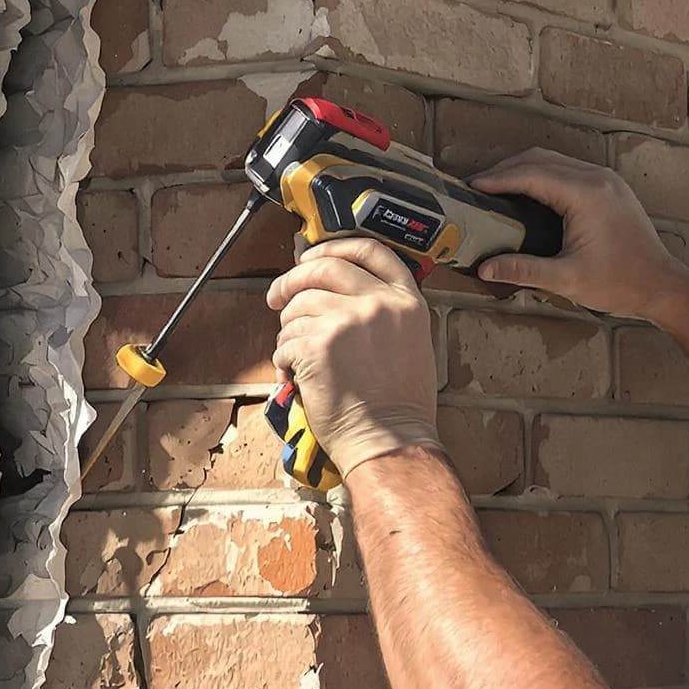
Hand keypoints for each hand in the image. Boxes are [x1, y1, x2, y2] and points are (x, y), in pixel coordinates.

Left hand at [265, 239, 442, 477]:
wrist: (390, 440)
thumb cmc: (399, 405)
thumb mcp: (411, 342)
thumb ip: (383, 310)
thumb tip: (336, 293)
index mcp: (405, 301)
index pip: (369, 250)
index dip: (334, 247)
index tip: (311, 257)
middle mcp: (378, 303)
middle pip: (323, 268)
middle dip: (292, 280)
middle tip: (277, 296)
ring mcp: (347, 321)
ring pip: (297, 308)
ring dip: (287, 332)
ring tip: (296, 357)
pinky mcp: (317, 345)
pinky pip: (284, 342)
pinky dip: (283, 361)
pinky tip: (295, 378)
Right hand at [472, 150, 688, 321]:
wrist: (662, 285)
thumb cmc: (619, 283)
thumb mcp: (567, 280)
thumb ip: (523, 270)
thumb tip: (483, 268)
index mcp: (586, 194)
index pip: (531, 174)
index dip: (497, 179)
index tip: (470, 187)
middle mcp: (597, 178)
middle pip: (540, 159)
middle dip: (505, 170)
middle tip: (477, 188)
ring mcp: (606, 179)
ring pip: (554, 161)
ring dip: (523, 170)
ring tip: (496, 189)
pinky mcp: (609, 187)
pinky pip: (568, 170)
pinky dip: (542, 176)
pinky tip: (527, 193)